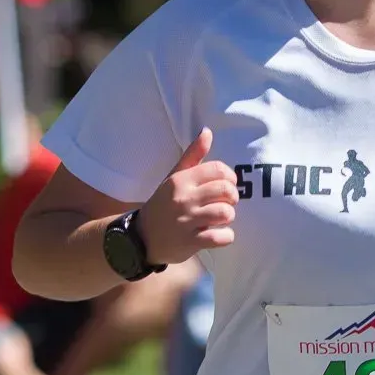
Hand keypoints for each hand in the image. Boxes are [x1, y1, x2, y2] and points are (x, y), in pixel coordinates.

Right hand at [139, 127, 237, 263]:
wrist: (142, 237)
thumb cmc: (164, 203)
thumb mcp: (174, 177)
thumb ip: (193, 155)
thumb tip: (208, 132)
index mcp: (181, 180)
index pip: (218, 170)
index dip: (230, 177)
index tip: (226, 185)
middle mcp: (184, 198)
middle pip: (226, 191)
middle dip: (232, 197)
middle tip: (226, 202)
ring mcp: (186, 221)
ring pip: (225, 213)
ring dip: (228, 217)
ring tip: (220, 218)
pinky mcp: (190, 242)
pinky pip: (220, 237)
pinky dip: (226, 237)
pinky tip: (218, 234)